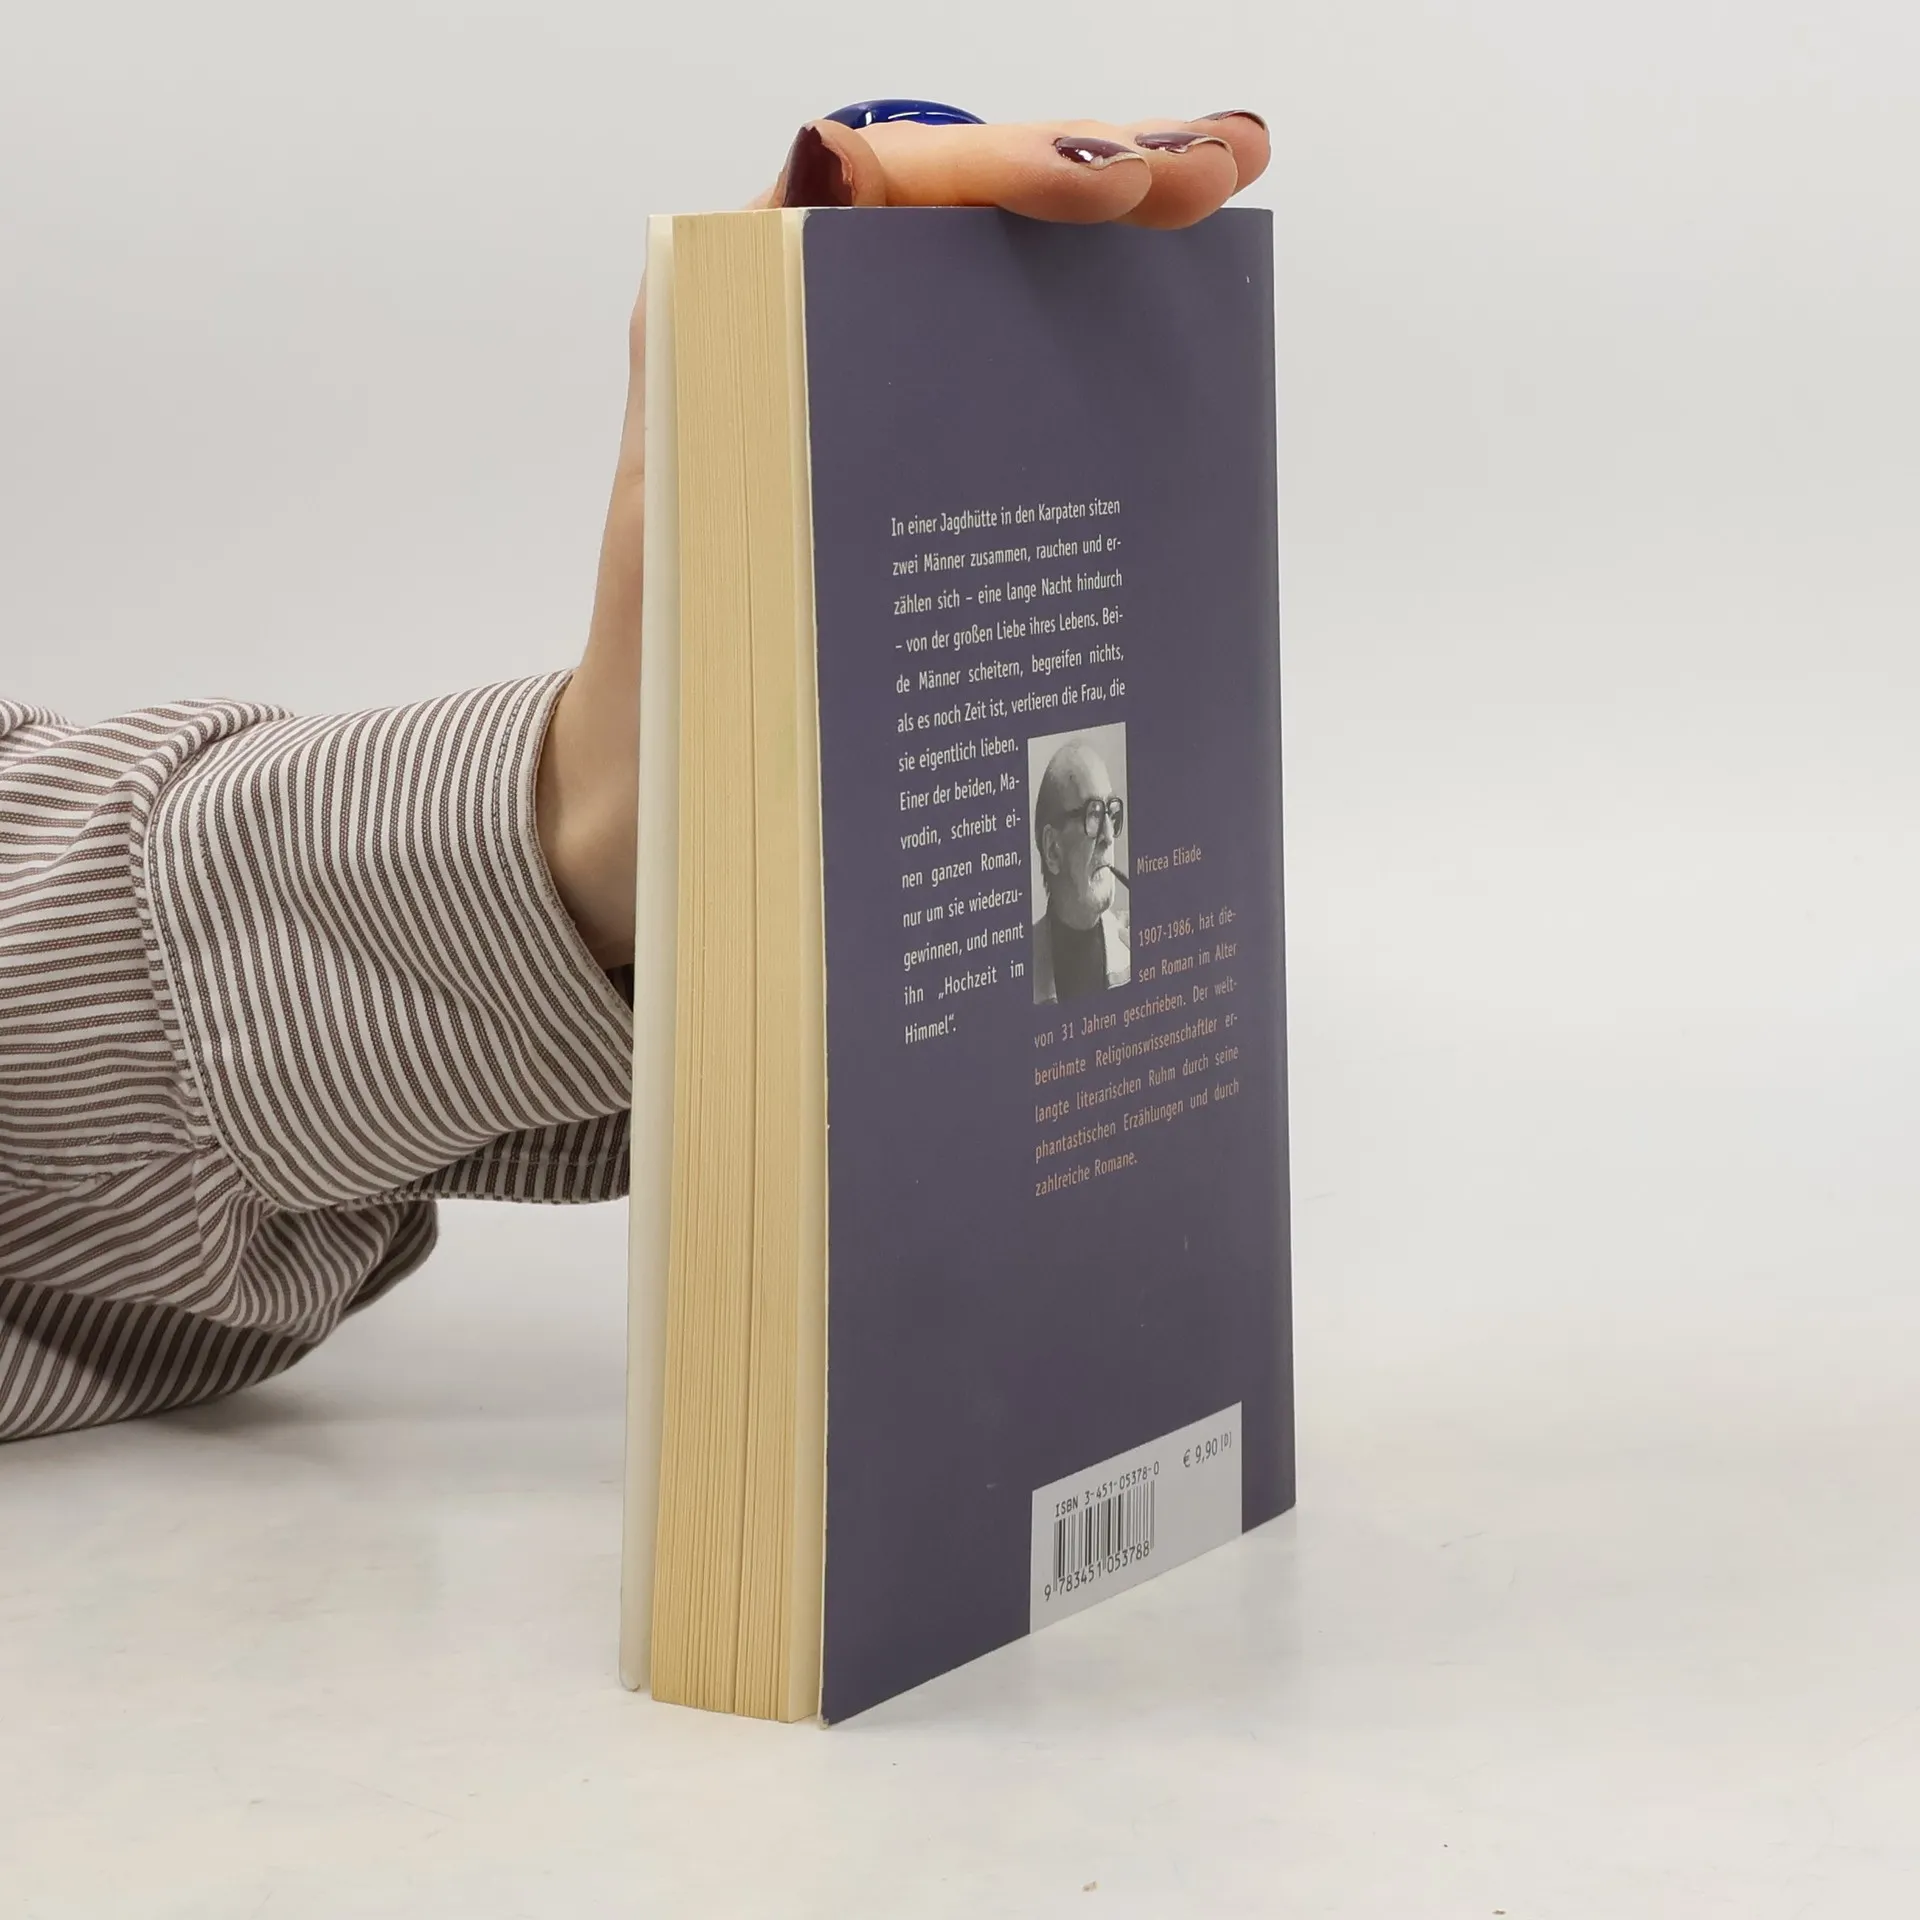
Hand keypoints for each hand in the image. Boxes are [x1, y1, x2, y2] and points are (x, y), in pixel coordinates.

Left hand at [537, 112, 1269, 969]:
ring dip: (1115, 259)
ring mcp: (866, 424)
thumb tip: (830, 156)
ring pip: (1002, 304)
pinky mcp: (904, 494)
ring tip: (1216, 203)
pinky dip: (1093, 369)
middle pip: (968, 225)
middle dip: (1104, 175)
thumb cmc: (659, 687)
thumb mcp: (682, 505)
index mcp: (739, 330)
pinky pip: (1006, 406)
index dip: (1014, 166)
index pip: (892, 184)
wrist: (665, 815)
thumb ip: (724, 337)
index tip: (1121, 186)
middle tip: (1225, 163)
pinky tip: (1175, 354)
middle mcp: (805, 354)